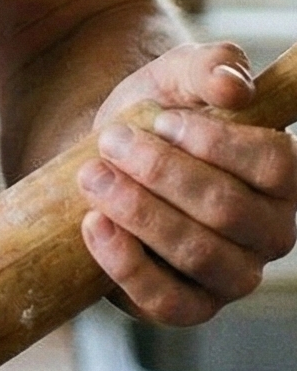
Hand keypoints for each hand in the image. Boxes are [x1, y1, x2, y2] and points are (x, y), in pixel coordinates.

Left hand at [78, 42, 296, 324]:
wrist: (107, 154)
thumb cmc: (155, 114)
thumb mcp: (176, 75)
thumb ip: (210, 65)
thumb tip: (233, 85)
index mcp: (280, 178)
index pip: (274, 166)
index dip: (217, 144)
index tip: (161, 119)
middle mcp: (268, 233)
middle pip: (228, 211)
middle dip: (162, 173)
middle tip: (111, 141)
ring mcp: (231, 275)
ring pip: (199, 256)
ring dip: (140, 213)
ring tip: (92, 176)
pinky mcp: (186, 305)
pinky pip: (168, 303)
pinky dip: (126, 265)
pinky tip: (93, 224)